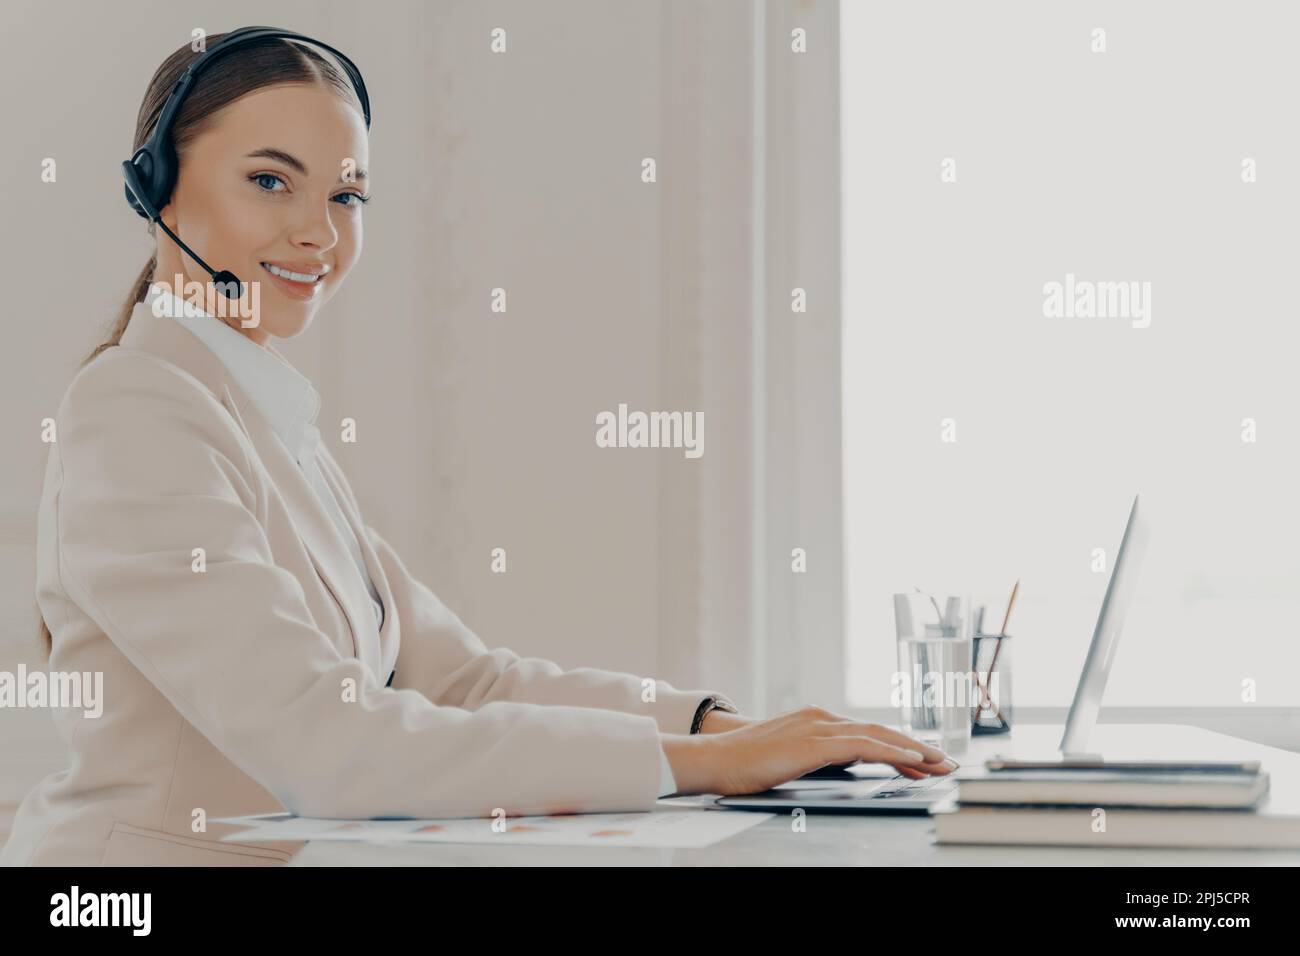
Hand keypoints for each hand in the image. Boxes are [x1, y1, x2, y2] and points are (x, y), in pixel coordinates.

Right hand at [661, 705, 956, 795]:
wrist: (716, 760)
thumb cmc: (744, 764)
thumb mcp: (788, 758)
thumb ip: (815, 758)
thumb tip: (841, 769)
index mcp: (815, 720)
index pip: (867, 733)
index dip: (899, 746)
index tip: (923, 761)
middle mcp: (821, 718)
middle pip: (880, 731)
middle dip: (916, 748)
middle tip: (945, 762)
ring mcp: (819, 727)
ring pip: (879, 736)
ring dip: (914, 751)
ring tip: (939, 764)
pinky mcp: (815, 743)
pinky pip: (865, 747)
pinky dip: (893, 752)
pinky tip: (913, 761)